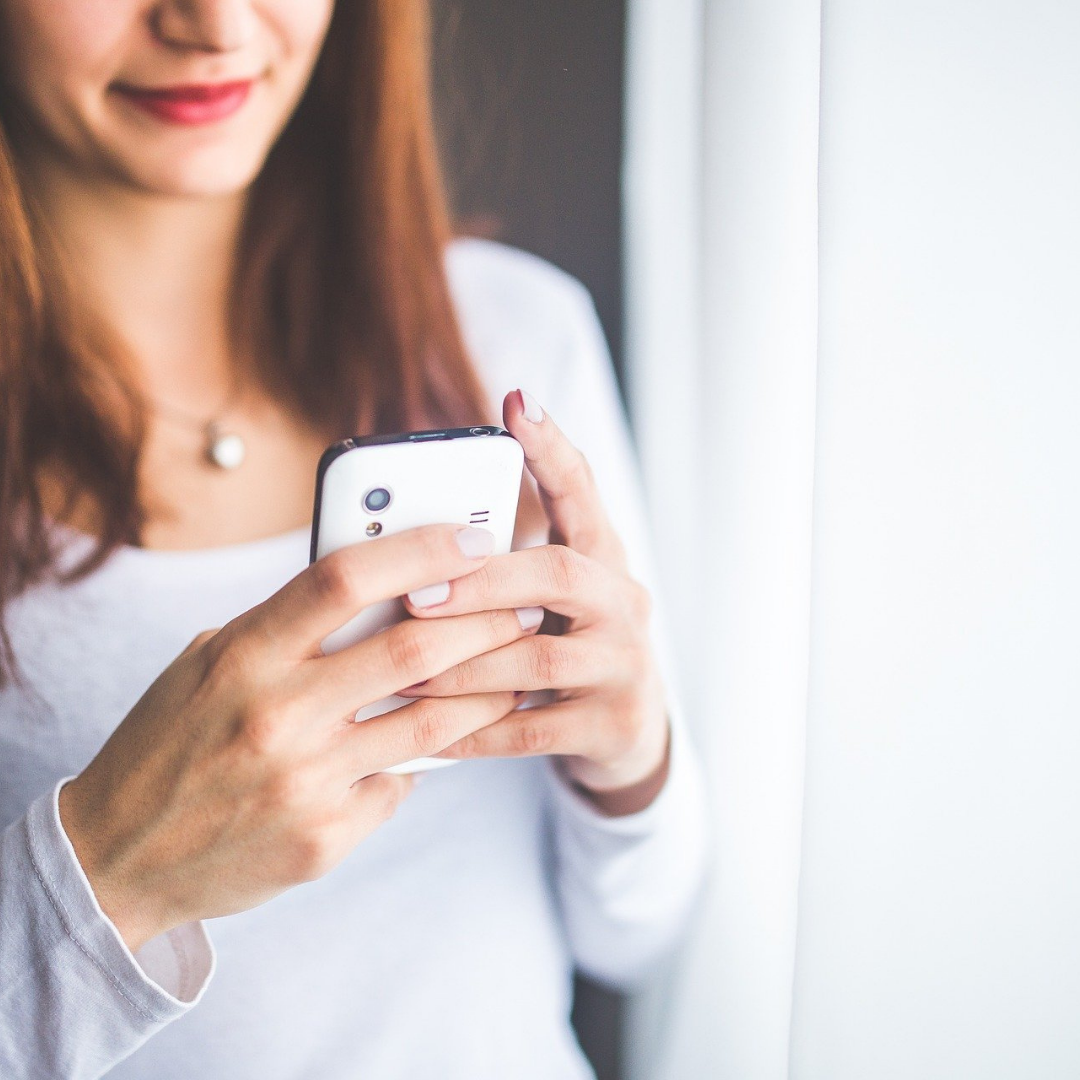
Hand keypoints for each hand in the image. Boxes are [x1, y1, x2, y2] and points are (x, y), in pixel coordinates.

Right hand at [58, 524, 540, 951]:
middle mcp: (276, 714)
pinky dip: (427, 758)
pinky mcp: (325, 835)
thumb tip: (379, 591)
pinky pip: (401, 782)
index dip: (418, 548)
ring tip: (519, 668)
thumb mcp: (208, 665)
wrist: (117, 859)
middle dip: (484, 620)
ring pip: (431, 723)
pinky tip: (448, 742)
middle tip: (523, 603)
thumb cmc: (169, 743)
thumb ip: (285, 628)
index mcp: (242, 655)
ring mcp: (304, 780)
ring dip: (488, 690)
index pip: (344, 578)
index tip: (470, 536)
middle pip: (411, 649)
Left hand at [401, 390, 670, 814]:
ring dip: (465, 665)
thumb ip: (503, 565)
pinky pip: (532, 730)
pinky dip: (475, 731)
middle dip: (483, 582)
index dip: (551, 448)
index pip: (582, 492)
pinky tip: (429, 734)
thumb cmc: (568, 644)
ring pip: (539, 659)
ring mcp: (625, 664)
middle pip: (558, 574)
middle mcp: (624, 602)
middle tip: (416, 594)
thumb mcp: (550, 597)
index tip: (516, 402)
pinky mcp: (613, 724)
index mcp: (602, 558)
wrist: (628, 729)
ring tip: (404, 669)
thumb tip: (415, 533)